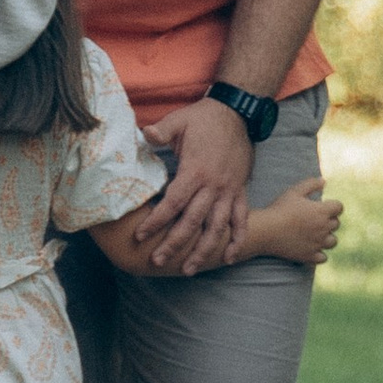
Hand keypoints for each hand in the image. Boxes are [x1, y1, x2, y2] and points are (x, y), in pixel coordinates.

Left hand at [134, 95, 255, 272]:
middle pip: (192, 222)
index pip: (173, 203)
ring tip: (189, 269)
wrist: (238, 113)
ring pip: (217, 227)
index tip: (141, 236)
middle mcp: (213, 186)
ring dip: (204, 250)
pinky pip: (241, 220)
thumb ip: (162, 130)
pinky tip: (228, 258)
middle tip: (158, 261)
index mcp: (196, 171)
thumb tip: (145, 134)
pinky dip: (237, 240)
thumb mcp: (180, 120)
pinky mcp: (240, 191)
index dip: (157, 221)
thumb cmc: (204, 119)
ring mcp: (229, 191)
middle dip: (174, 244)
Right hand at [261, 176, 340, 267]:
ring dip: (327, 237)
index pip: (339, 207)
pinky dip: (319, 253)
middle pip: (336, 224)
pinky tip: (310, 248)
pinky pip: (323, 257)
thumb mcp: (294, 191)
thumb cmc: (279, 209)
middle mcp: (323, 228)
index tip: (322, 206)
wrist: (266, 231)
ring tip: (315, 234)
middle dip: (328, 220)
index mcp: (322, 211)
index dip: (332, 205)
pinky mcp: (310, 256)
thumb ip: (311, 184)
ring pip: (333, 241)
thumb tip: (324, 181)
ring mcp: (317, 244)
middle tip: (314, 218)